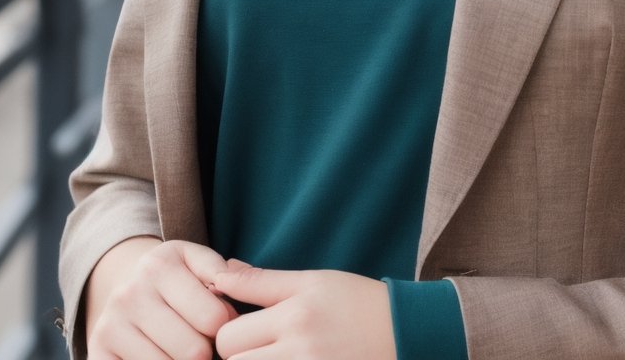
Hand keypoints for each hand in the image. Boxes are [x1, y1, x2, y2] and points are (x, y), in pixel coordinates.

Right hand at [87, 238, 238, 359]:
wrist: (124, 285)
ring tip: (179, 349)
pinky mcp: (97, 354)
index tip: (217, 322)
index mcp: (158, 266)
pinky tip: (162, 356)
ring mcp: (110, 326)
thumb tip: (229, 295)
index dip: (224, 326)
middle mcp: (129, 294)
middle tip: (199, 341)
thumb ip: (220, 272)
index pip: (214, 319)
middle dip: (204, 350)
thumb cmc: (173, 278)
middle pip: (193, 351)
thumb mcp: (195, 260)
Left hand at [209, 259, 396, 359]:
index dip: (226, 334)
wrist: (403, 333)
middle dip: (236, 356)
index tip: (238, 330)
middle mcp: (299, 349)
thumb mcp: (313, 281)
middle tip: (254, 347)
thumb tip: (221, 273)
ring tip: (270, 354)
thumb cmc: (356, 302)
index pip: (228, 335)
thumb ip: (262, 281)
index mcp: (295, 315)